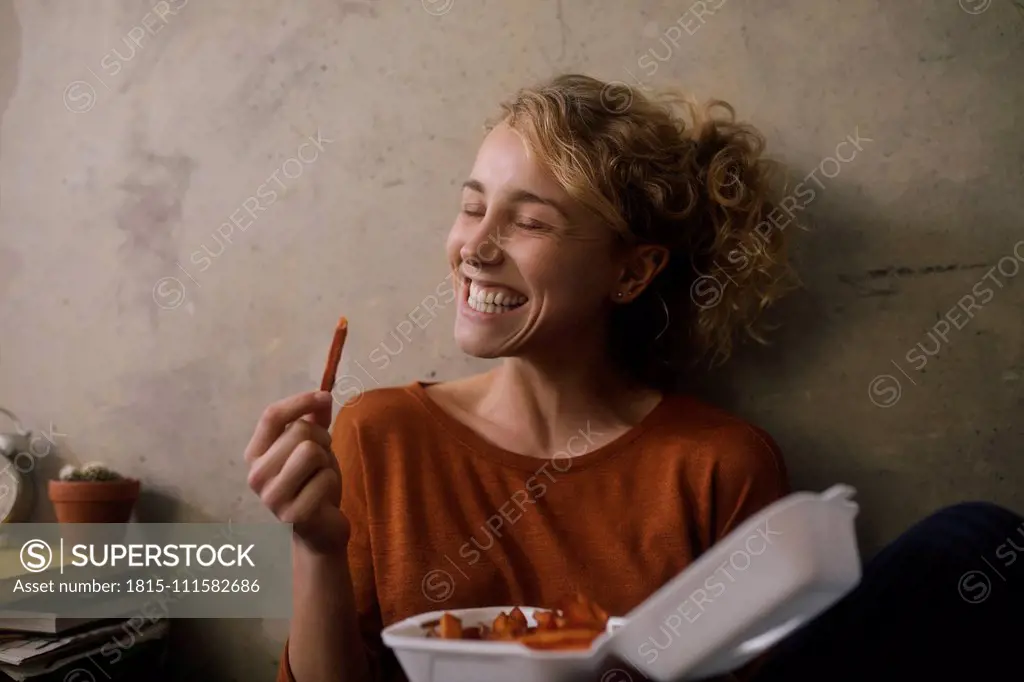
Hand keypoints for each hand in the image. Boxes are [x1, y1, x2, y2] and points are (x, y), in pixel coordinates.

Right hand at [244, 391, 348, 554]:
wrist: (319, 530)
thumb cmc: (313, 483)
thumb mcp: (313, 447)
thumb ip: (314, 420)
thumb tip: (323, 396)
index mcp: (255, 455)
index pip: (271, 416)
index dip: (301, 401)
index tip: (324, 397)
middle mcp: (256, 475)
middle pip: (299, 431)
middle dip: (322, 439)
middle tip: (322, 459)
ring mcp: (272, 497)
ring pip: (311, 452)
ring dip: (326, 461)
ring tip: (320, 476)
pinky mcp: (292, 514)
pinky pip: (324, 478)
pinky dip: (331, 483)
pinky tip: (323, 498)